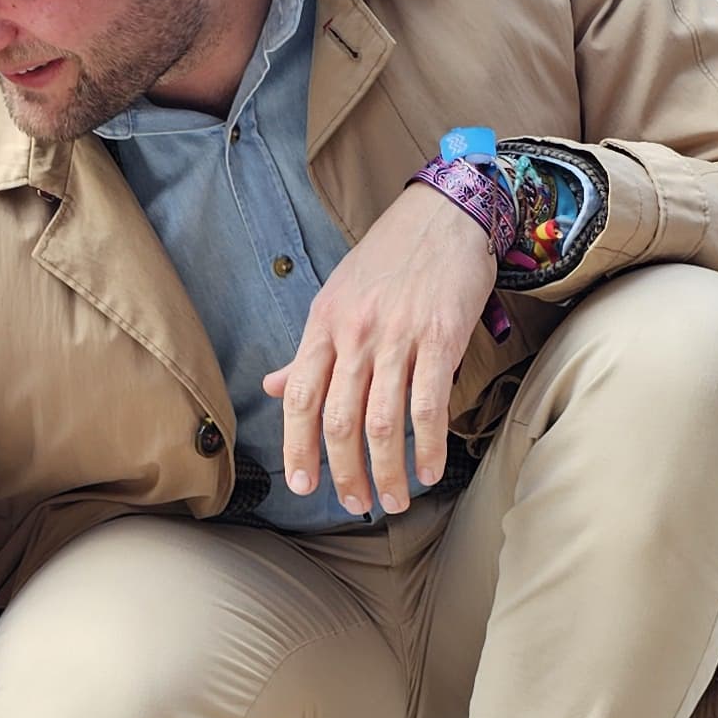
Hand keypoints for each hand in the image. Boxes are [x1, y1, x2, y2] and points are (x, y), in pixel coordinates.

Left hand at [270, 184, 491, 515]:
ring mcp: (398, 336)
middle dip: (344, 473)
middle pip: (339, 420)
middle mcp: (355, 334)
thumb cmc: (389, 259)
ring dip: (388, 471)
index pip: (298, 398)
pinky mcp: (440, 337)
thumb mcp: (336, 298)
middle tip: (355, 504)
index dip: (297, 448)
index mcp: (323, 326)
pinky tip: (428, 469)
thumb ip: (308, 351)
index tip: (303, 486)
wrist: (445, 214)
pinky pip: (428, 405)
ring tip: (395, 500)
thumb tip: (272, 387)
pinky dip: (427, 445)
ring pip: (382, 422)